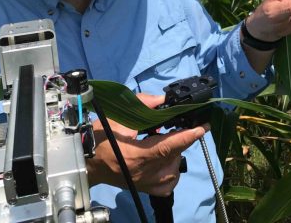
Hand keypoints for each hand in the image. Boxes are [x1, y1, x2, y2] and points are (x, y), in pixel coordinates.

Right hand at [86, 93, 207, 195]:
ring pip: (174, 169)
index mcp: (136, 156)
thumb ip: (142, 105)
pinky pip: (168, 184)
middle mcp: (144, 174)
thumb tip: (163, 100)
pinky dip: (171, 171)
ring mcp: (146, 184)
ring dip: (174, 153)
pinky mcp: (146, 189)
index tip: (202, 127)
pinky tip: (164, 161)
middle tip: (174, 127)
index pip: (168, 146)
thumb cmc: (99, 139)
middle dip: (179, 139)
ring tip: (163, 142)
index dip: (187, 136)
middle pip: (173, 155)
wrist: (87, 163)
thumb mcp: (117, 118)